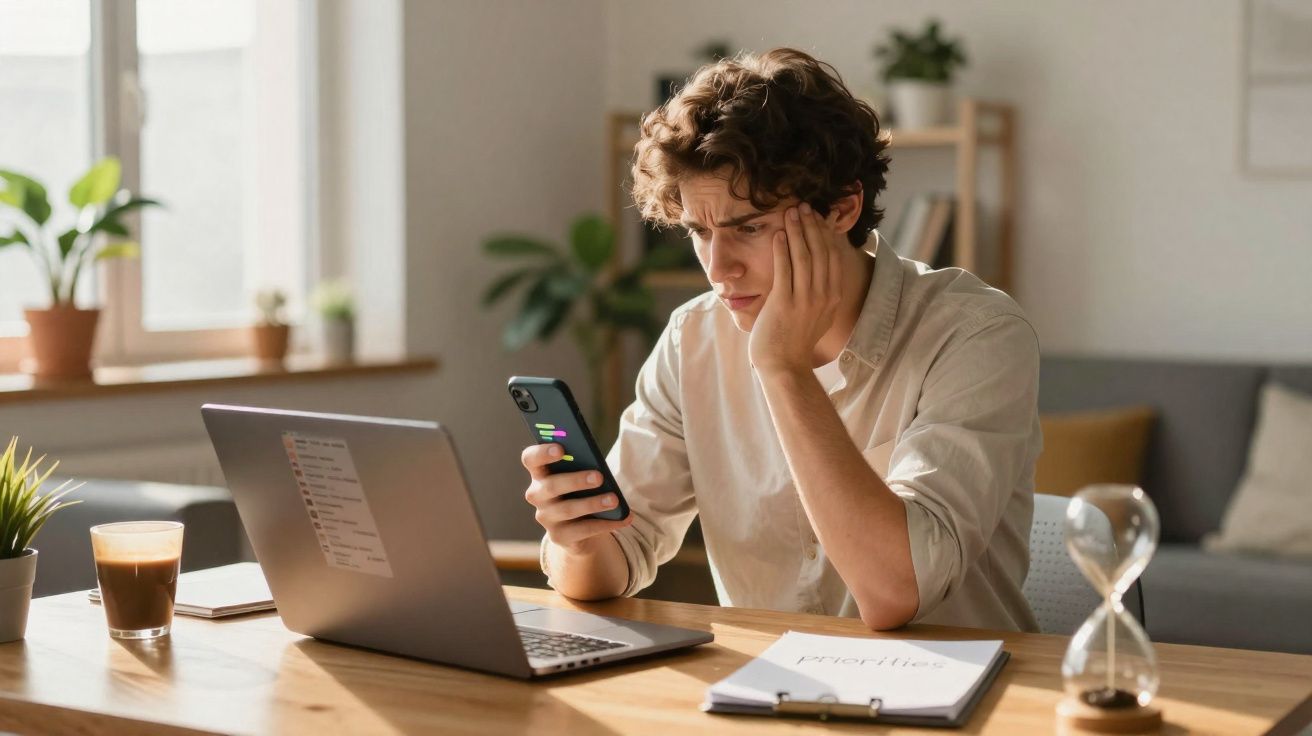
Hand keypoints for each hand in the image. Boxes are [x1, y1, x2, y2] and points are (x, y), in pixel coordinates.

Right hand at [521, 443, 631, 552]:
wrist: (578, 527)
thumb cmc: (580, 490)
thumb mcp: (579, 475)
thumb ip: (583, 465)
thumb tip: (599, 467)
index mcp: (540, 473)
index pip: (531, 459)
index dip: (542, 453)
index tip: (560, 448)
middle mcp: (537, 495)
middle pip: (551, 486)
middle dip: (575, 481)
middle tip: (599, 477)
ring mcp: (546, 517)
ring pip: (567, 510)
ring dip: (593, 503)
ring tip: (614, 499)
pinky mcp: (559, 536)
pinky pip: (582, 530)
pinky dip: (604, 524)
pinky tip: (622, 518)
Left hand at [748, 202, 842, 376]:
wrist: (784, 367)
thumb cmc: (794, 342)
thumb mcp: (816, 316)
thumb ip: (819, 295)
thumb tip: (816, 274)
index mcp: (832, 297)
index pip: (832, 257)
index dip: (824, 234)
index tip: (817, 217)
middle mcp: (823, 296)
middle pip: (820, 252)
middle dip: (811, 226)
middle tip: (803, 206)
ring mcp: (805, 300)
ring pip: (803, 257)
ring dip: (797, 231)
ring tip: (791, 212)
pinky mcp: (785, 304)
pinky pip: (785, 271)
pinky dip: (783, 250)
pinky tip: (779, 235)